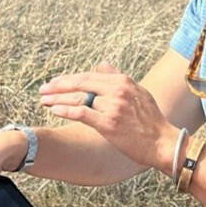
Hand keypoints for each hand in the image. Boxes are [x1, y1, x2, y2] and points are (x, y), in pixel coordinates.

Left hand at [40, 61, 176, 173]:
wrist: (162, 142)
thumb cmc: (150, 120)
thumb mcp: (138, 92)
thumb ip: (118, 77)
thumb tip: (103, 64)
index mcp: (123, 81)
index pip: (89, 76)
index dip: (70, 79)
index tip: (55, 83)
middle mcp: (117, 90)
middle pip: (81, 84)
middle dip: (59, 86)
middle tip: (43, 89)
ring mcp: (113, 107)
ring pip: (79, 98)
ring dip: (58, 99)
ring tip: (43, 101)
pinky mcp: (109, 123)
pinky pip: (82, 113)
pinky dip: (66, 111)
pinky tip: (54, 110)